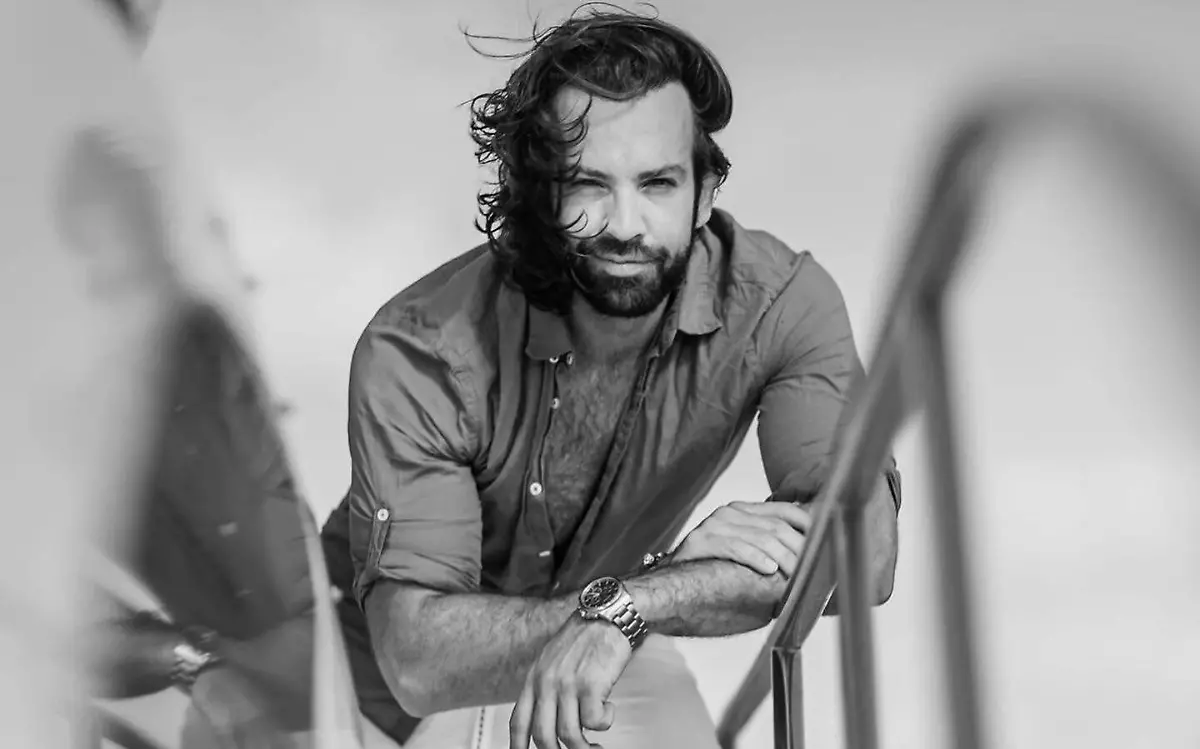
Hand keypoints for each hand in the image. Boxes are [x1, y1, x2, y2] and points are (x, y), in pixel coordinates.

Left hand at [509, 614, 631, 748]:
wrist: (607, 614)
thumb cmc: (583, 636)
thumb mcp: (551, 659)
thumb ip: (545, 686)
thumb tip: (548, 718)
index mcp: (534, 678)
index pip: (518, 722)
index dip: (518, 747)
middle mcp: (547, 683)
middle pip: (542, 736)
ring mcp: (568, 684)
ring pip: (569, 736)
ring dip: (585, 747)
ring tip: (596, 744)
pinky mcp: (591, 684)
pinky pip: (594, 721)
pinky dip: (604, 723)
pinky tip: (608, 711)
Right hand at [671, 500, 811, 576]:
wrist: (669, 585)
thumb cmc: (710, 571)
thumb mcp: (745, 551)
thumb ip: (770, 546)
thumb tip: (807, 555)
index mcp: (743, 511)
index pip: (785, 510)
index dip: (808, 525)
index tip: (823, 544)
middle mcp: (731, 513)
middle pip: (778, 527)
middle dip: (799, 551)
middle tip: (811, 572)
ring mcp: (715, 524)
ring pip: (762, 538)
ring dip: (784, 559)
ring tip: (795, 576)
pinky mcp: (702, 540)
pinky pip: (737, 546)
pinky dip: (756, 559)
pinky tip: (769, 571)